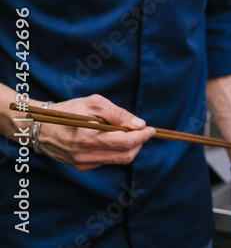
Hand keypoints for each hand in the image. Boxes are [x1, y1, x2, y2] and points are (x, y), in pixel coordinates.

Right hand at [36, 95, 155, 170]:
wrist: (40, 127)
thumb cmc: (68, 111)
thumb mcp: (94, 103)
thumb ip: (118, 114)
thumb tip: (139, 124)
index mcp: (89, 138)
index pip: (126, 142)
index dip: (143, 136)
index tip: (151, 129)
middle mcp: (86, 155)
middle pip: (126, 155)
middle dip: (139, 143)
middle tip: (142, 131)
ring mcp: (83, 163)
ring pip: (118, 160)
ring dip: (129, 148)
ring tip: (126, 133)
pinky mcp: (81, 167)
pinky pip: (106, 161)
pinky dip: (115, 151)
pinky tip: (109, 139)